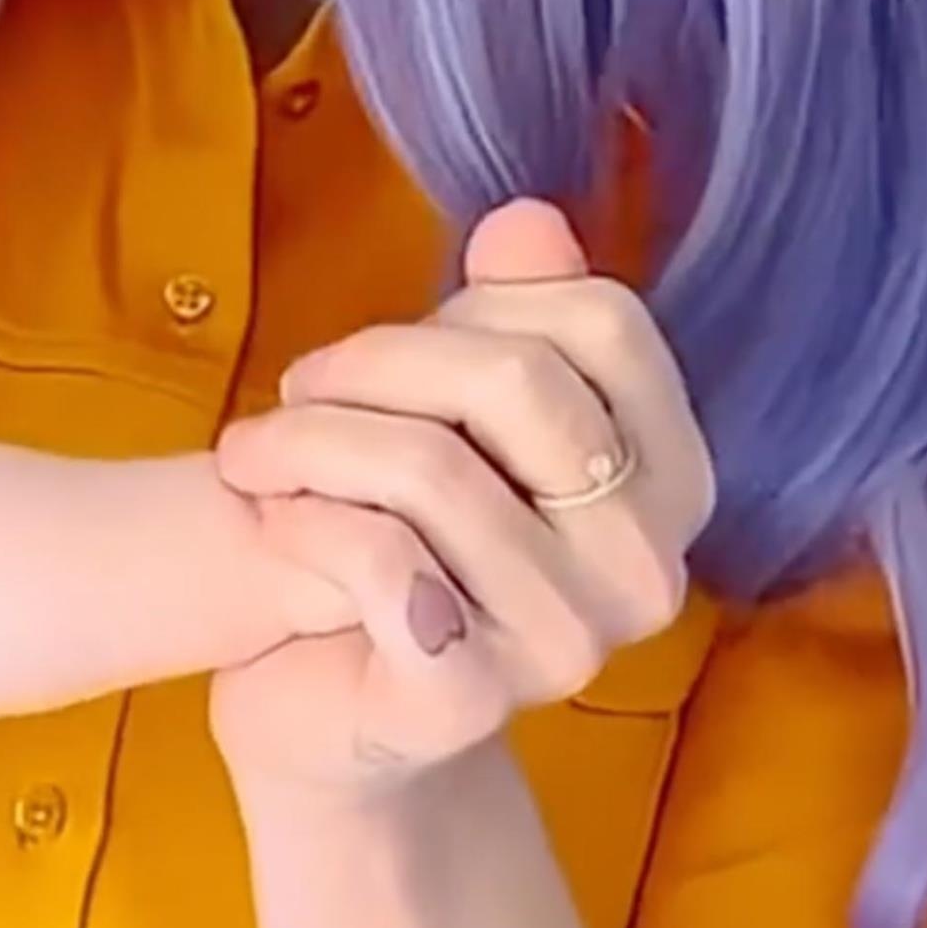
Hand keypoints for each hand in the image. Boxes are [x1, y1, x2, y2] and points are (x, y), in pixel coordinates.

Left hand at [209, 200, 713, 799]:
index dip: (478, 304)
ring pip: (429, 467)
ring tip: (257, 455)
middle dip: (374, 363)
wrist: (327, 708)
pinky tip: (274, 524)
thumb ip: (508, 315)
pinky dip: (302, 521)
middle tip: (295, 391)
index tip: (392, 343)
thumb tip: (528, 220)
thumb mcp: (453, 413)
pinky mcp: (466, 702)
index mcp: (670, 481)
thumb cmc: (402, 541)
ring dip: (309, 441)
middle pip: (514, 380)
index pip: (604, 321)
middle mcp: (644, 568)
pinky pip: (379, 561)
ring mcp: (567, 643)